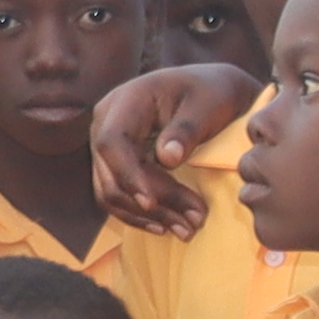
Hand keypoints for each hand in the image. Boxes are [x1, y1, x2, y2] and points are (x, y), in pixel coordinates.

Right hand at [91, 64, 257, 234]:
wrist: (211, 89)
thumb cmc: (212, 92)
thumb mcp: (209, 104)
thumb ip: (188, 128)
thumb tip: (167, 158)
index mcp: (125, 101)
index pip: (112, 143)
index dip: (129, 175)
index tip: (153, 202)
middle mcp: (106, 122)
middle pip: (112, 173)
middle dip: (150, 204)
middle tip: (193, 222)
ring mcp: (106, 145)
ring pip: (111, 190)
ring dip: (146, 216)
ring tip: (186, 228)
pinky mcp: (115, 163)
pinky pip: (117, 194)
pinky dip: (139, 214)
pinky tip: (165, 226)